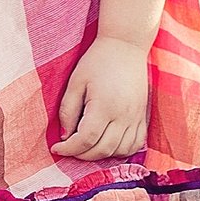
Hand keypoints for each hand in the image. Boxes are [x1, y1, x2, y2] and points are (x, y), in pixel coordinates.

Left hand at [53, 37, 149, 161]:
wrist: (126, 46)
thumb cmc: (97, 61)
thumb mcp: (75, 82)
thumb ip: (68, 110)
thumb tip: (65, 136)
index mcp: (104, 106)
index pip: (86, 139)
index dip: (69, 148)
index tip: (56, 148)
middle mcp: (124, 115)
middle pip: (103, 149)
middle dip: (82, 155)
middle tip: (68, 148)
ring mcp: (136, 117)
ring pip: (121, 150)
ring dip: (101, 155)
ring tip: (86, 147)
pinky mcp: (143, 116)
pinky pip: (136, 144)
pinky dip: (120, 150)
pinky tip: (107, 145)